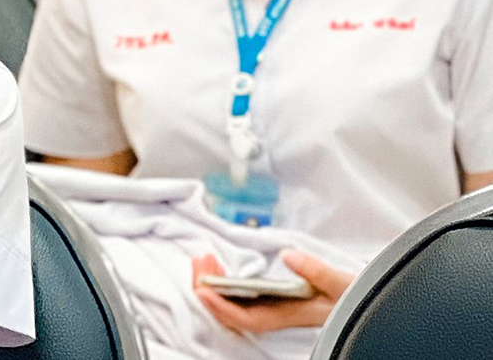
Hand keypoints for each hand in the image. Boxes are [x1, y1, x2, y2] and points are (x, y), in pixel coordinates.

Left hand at [192, 250, 355, 334]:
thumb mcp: (344, 283)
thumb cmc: (362, 299)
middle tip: (199, 261)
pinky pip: (243, 299)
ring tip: (205, 261)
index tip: (203, 289)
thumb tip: (289, 255)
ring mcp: (278, 309)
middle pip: (234, 313)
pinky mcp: (279, 301)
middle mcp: (281, 315)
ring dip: (216, 286)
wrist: (375, 303)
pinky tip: (222, 271)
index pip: (248, 318)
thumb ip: (318, 271)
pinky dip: (228, 285)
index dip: (222, 307)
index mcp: (292, 314)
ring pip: (236, 306)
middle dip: (210, 291)